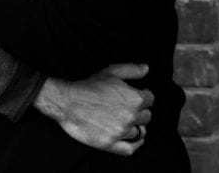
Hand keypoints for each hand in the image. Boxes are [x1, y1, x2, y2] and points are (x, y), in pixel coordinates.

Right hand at [34, 63, 153, 155]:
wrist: (68, 103)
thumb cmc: (88, 87)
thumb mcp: (112, 72)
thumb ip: (132, 70)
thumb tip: (146, 69)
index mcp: (134, 98)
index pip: (150, 99)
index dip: (143, 96)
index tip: (137, 97)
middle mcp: (130, 116)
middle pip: (146, 116)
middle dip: (140, 111)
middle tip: (128, 108)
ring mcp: (121, 131)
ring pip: (140, 131)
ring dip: (136, 126)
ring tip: (127, 121)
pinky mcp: (110, 143)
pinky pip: (130, 149)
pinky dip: (135, 145)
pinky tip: (135, 140)